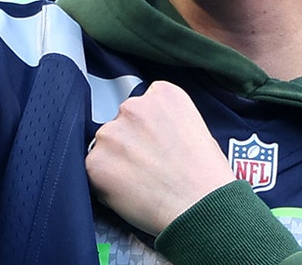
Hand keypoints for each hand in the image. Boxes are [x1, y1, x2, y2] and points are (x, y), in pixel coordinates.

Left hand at [85, 81, 235, 235]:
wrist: (201, 206)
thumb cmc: (206, 176)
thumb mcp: (197, 128)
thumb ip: (167, 121)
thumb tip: (151, 133)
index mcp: (163, 94)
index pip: (144, 104)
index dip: (148, 128)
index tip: (155, 143)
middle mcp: (134, 106)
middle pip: (122, 122)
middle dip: (130, 143)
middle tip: (148, 166)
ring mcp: (112, 133)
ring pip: (106, 146)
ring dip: (116, 161)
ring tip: (142, 181)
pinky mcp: (96, 161)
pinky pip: (95, 170)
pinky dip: (107, 183)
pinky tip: (131, 191)